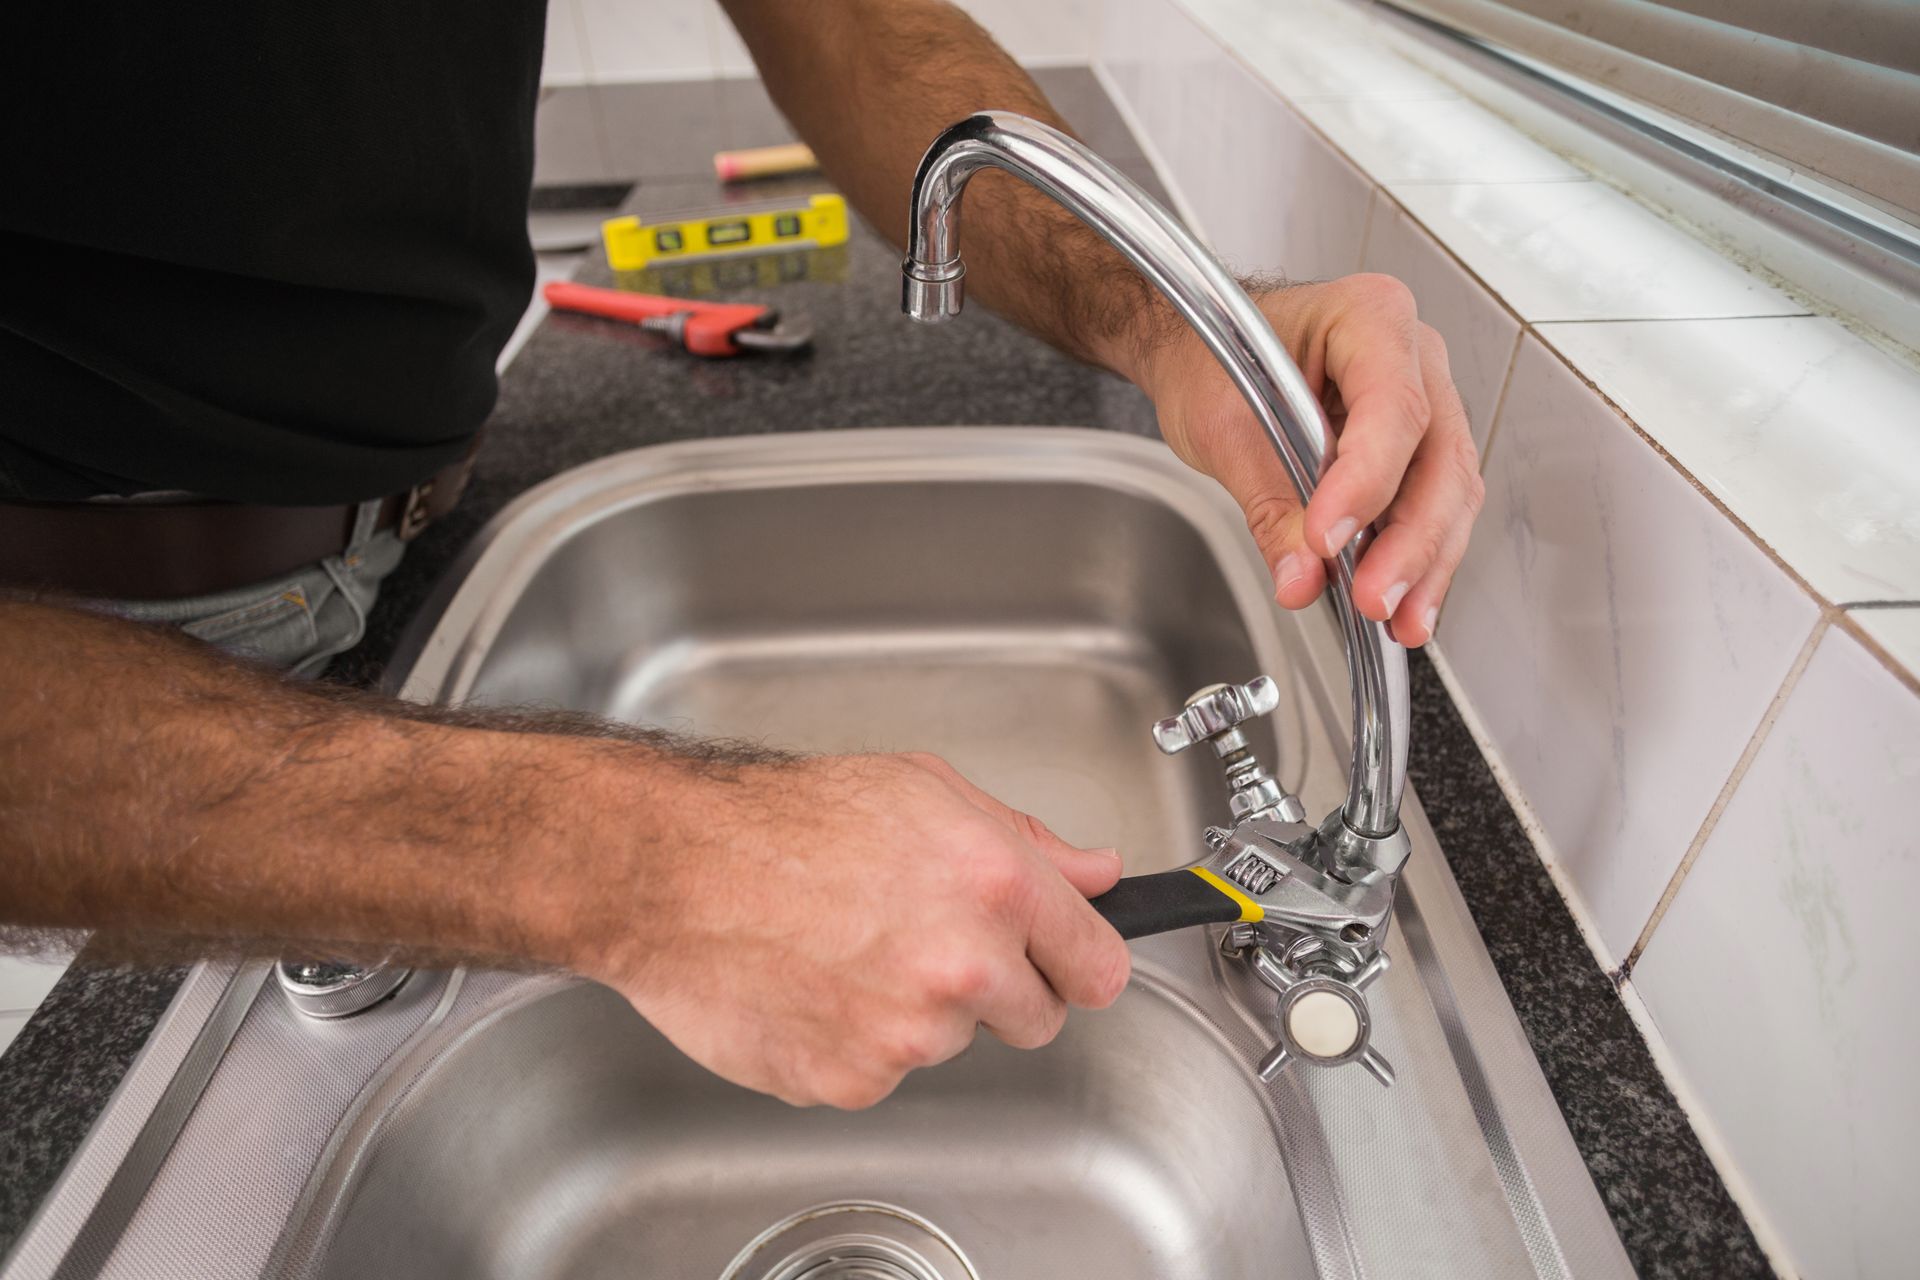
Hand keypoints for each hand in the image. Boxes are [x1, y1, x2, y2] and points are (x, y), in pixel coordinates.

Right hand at [569, 750, 1130, 1108]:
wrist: (674, 870)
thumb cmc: (784, 820)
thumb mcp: (924, 789)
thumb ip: (1027, 841)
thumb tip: (1095, 874)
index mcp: (995, 883)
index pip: (1099, 966)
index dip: (1081, 961)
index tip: (1067, 961)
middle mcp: (962, 964)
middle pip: (1038, 1018)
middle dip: (999, 987)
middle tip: (930, 940)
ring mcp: (907, 1034)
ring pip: (952, 1042)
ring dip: (919, 1011)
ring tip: (851, 947)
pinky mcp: (852, 1082)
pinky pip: (883, 1073)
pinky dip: (857, 1041)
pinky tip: (817, 983)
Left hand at [1130, 274, 1482, 646]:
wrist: (1203, 347)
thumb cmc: (1213, 355)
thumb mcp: (1223, 427)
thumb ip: (1269, 504)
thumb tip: (1302, 576)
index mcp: (1370, 317)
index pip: (1391, 408)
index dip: (1366, 481)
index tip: (1328, 539)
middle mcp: (1414, 355)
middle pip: (1437, 457)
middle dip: (1409, 541)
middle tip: (1375, 599)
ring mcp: (1426, 401)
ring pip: (1449, 490)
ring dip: (1425, 562)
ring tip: (1397, 621)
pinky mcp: (1417, 450)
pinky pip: (1432, 506)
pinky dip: (1417, 559)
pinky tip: (1402, 607)